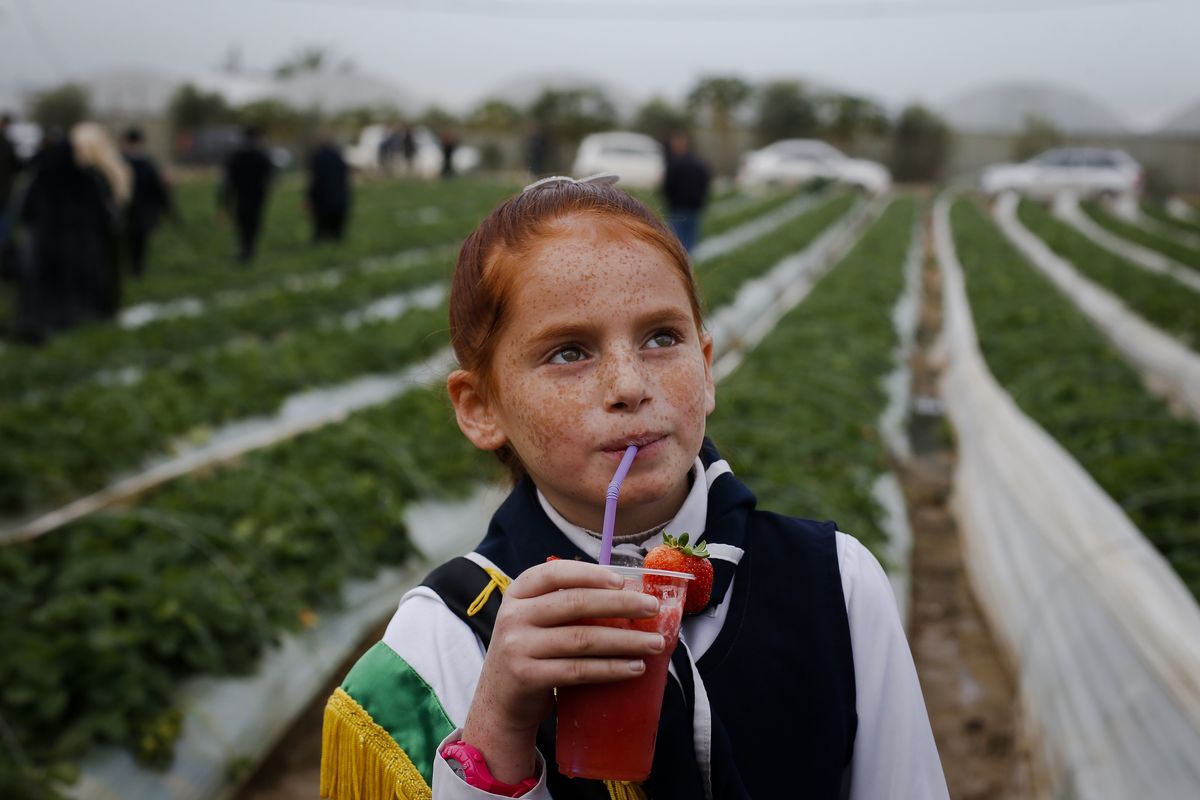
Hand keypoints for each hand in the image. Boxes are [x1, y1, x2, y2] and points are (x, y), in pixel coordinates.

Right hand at [462, 560, 662, 782]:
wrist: (499, 700)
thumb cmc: (531, 651)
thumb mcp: (535, 619)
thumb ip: (565, 603)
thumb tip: (628, 592)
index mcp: (519, 592)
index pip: (556, 572)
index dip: (591, 573)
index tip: (624, 579)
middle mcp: (514, 615)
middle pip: (576, 603)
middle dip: (621, 604)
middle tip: (653, 608)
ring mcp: (518, 646)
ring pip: (582, 639)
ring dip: (625, 640)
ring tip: (655, 643)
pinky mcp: (527, 677)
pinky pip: (578, 670)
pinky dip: (611, 669)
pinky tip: (634, 667)